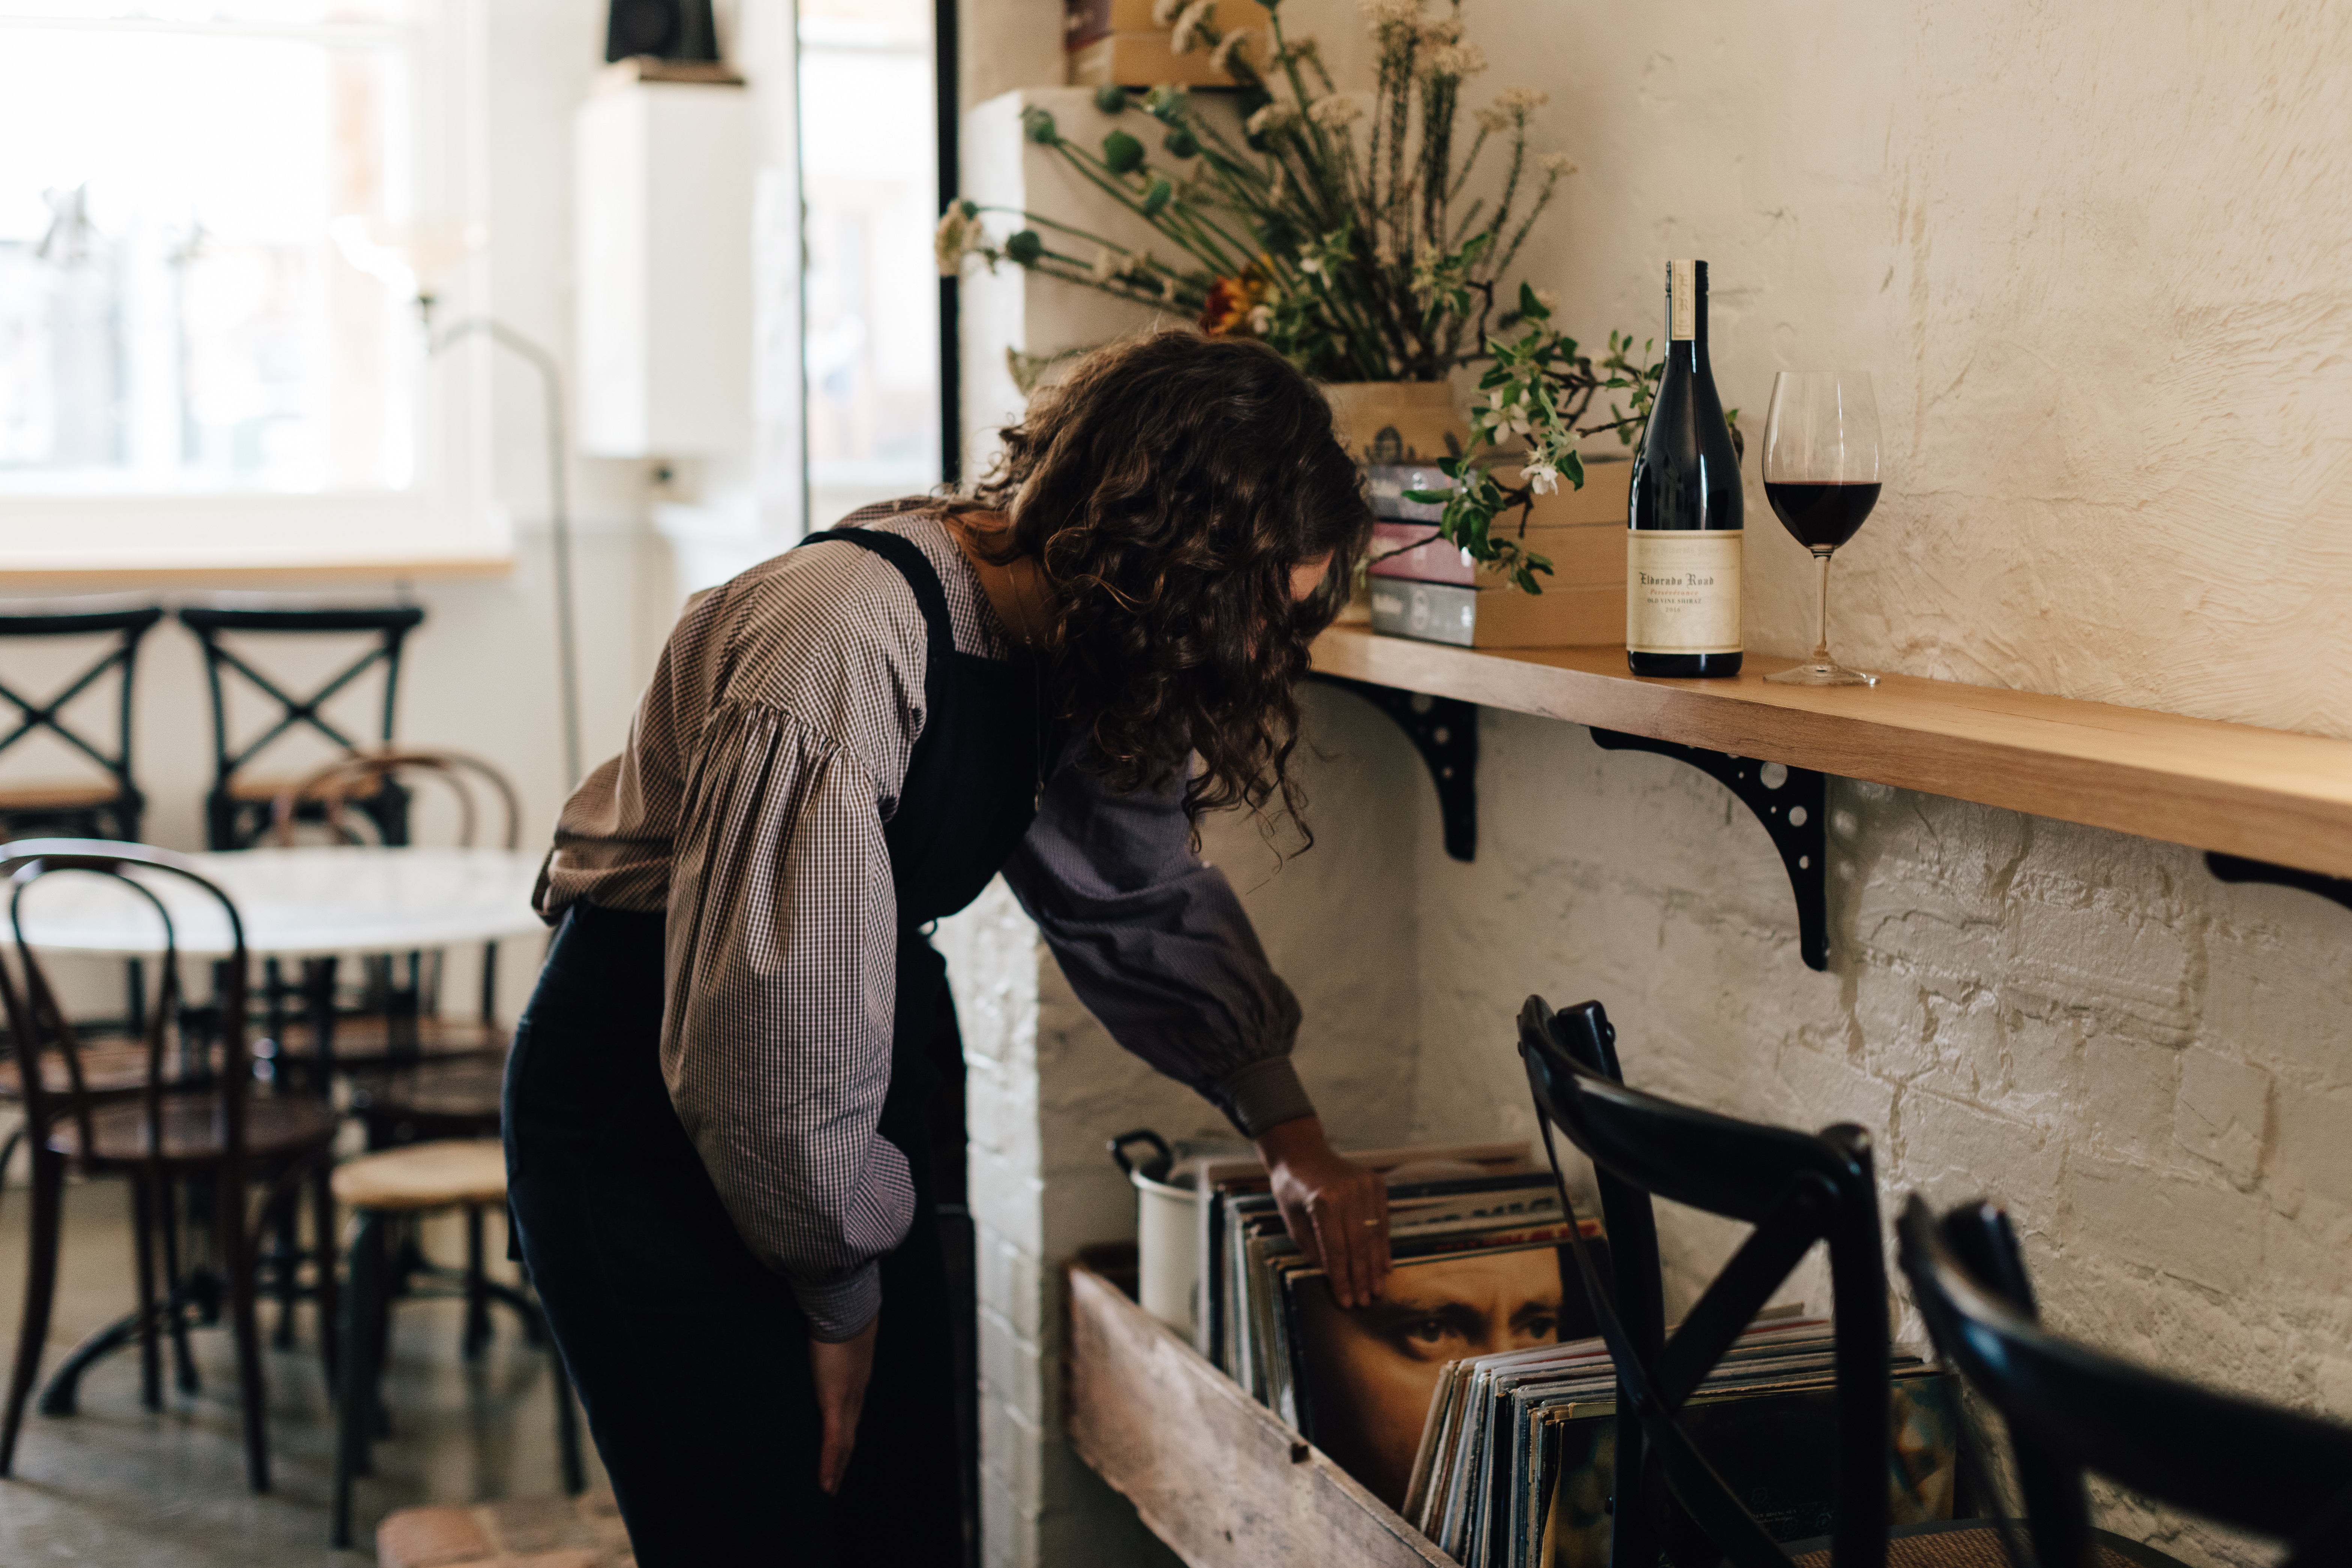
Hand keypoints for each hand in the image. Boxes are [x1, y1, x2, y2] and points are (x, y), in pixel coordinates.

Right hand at [808, 1315, 879, 1494]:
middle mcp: (856, 1390)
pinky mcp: (835, 1400)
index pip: (852, 1411)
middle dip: (844, 1456)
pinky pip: (833, 1440)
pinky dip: (829, 1463)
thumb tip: (811, 1332)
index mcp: (856, 1374)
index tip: (841, 1448)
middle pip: (851, 1432)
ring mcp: (847, 1397)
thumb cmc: (835, 1310)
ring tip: (829, 1488)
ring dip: (838, 1467)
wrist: (845, 1303)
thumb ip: (823, 1338)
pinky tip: (825, 1483)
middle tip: (836, 1479)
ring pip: (844, 1442)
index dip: (846, 1431)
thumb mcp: (830, 1330)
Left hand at [1255, 1116, 1389, 1307]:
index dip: (1341, 1278)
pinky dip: (1383, 1245)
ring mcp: (1365, 1185)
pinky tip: (1383, 1267)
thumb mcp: (1293, 1223)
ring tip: (1375, 1290)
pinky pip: (1383, 1221)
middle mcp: (1348, 1191)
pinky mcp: (1376, 1183)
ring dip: (1375, 1266)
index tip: (1345, 1301)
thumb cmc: (1291, 1190)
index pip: (1335, 1249)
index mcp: (1322, 1200)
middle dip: (1361, 1277)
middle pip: (1358, 1244)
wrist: (1303, 1153)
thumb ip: (1314, 1250)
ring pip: (1375, 1235)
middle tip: (1364, 1302)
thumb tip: (1334, 1280)